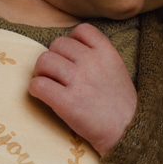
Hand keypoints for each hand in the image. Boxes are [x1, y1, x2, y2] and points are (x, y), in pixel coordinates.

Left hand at [29, 23, 136, 154]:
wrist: (127, 133)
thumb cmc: (121, 104)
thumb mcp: (117, 69)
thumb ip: (98, 55)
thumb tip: (70, 49)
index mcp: (106, 52)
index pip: (81, 30)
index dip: (72, 41)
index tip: (71, 56)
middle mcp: (91, 61)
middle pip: (57, 44)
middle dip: (54, 58)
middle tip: (57, 74)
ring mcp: (78, 80)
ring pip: (43, 60)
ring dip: (42, 72)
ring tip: (48, 83)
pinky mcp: (66, 102)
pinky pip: (38, 84)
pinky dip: (36, 89)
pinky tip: (43, 96)